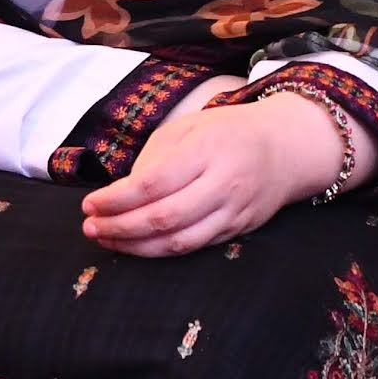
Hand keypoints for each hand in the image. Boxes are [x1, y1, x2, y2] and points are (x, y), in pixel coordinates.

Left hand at [82, 79, 336, 254]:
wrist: (288, 148)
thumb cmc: (229, 133)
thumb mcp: (188, 128)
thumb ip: (154, 159)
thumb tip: (120, 195)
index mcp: (207, 149)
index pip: (153, 183)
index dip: (115, 200)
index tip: (89, 204)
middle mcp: (224, 183)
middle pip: (163, 217)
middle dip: (120, 227)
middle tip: (90, 228)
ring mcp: (235, 210)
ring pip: (180, 242)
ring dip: (137, 247)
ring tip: (108, 240)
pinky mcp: (240, 229)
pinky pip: (196, 247)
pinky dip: (162, 250)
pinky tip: (140, 245)